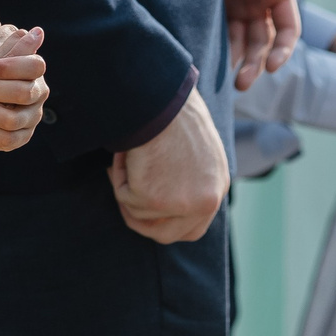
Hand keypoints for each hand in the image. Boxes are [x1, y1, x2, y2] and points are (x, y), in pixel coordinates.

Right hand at [108, 87, 226, 244]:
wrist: (163, 100)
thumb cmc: (174, 114)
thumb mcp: (196, 152)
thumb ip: (189, 179)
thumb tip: (164, 194)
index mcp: (217, 189)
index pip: (193, 229)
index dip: (165, 224)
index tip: (145, 210)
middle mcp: (205, 202)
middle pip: (166, 235)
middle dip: (139, 221)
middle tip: (124, 196)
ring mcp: (181, 204)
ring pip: (138, 213)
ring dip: (126, 185)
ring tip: (131, 155)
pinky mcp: (155, 199)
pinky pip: (123, 196)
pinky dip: (118, 174)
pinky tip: (128, 152)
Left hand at [223, 0, 300, 90]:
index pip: (288, 28)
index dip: (283, 49)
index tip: (273, 66)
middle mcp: (261, 0)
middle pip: (265, 41)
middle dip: (257, 64)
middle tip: (242, 84)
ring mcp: (240, 3)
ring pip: (244, 41)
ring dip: (240, 62)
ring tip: (228, 85)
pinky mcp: (218, 1)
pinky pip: (222, 30)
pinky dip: (220, 47)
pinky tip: (211, 63)